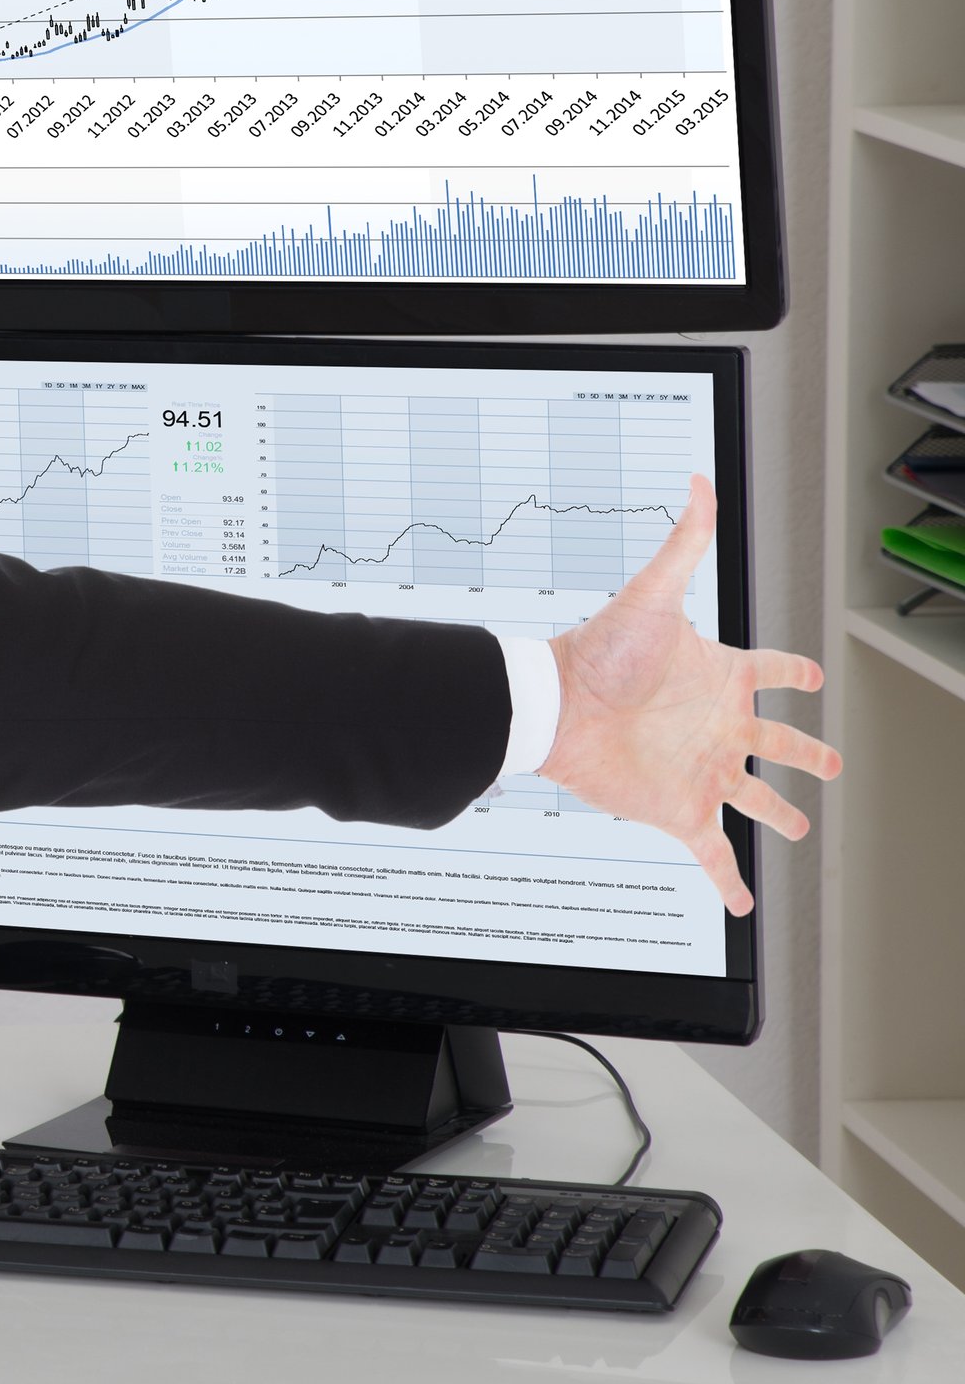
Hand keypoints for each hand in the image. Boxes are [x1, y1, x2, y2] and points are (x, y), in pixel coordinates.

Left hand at [537, 475, 833, 915]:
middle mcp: (716, 725)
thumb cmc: (598, 650)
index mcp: (720, 676)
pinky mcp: (679, 810)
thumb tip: (698, 479)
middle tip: (831, 763)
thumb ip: (683, 541)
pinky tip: (744, 904)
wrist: (552, 706)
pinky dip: (730, 880)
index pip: (771, 672)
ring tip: (799, 829)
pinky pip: (714, 852)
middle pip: (778, 743)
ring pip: (756, 799)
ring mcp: (701, 770)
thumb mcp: (654, 594)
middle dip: (808, 754)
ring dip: (781, 815)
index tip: (811, 674)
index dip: (794, 673)